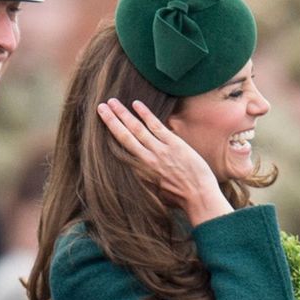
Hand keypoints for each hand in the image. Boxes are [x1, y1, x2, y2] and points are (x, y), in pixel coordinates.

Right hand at [97, 97, 231, 224]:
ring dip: (123, 114)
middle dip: (110, 120)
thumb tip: (141, 171)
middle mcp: (146, 160)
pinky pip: (155, 126)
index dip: (112, 136)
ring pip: (136, 129)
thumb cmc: (179, 198)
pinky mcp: (173, 144)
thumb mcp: (156, 192)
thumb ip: (147, 178)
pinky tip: (136, 104)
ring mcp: (159, 151)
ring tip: (112, 102)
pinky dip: (145, 114)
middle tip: (100, 107)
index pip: (122, 150)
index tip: (104, 125)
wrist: (198, 197)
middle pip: (123, 136)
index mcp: (140, 171)